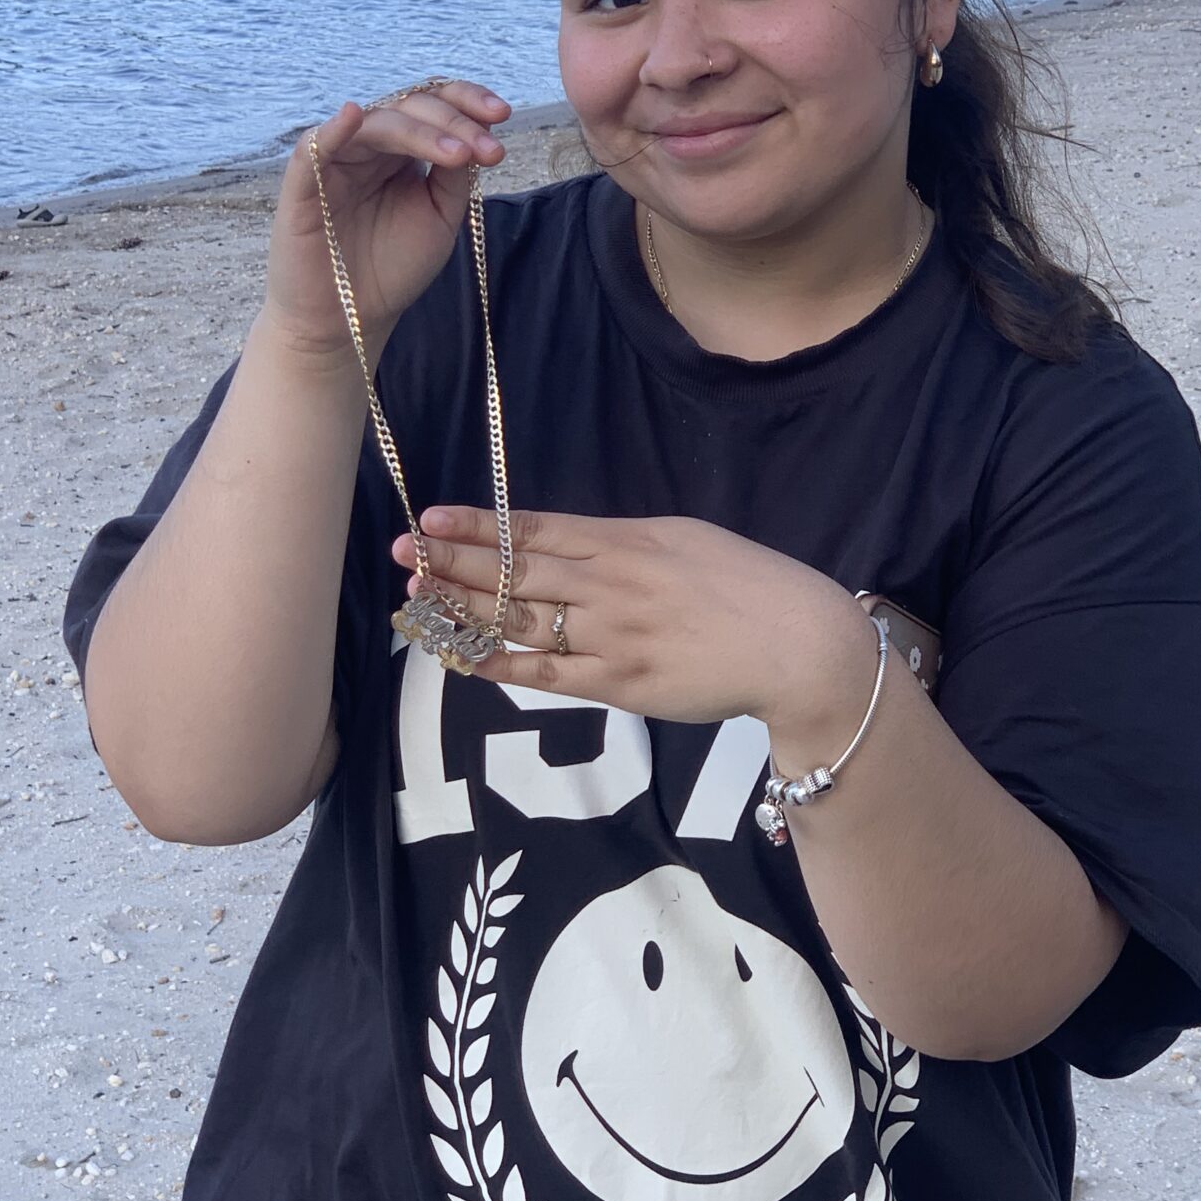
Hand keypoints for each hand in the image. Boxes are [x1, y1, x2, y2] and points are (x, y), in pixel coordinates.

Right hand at [262, 78, 510, 365]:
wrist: (351, 319)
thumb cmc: (394, 268)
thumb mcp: (440, 217)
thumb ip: (454, 176)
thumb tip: (473, 132)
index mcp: (404, 150)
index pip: (435, 108)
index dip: (467, 103)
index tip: (504, 116)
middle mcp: (371, 146)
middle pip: (411, 108)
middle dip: (455, 124)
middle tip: (490, 150)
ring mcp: (337, 160)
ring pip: (376, 123)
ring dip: (419, 132)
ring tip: (458, 155)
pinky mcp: (303, 182)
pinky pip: (315, 146)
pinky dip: (334, 129)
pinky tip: (356, 117)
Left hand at [390, 505, 870, 731]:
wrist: (796, 644)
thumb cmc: (749, 586)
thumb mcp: (687, 539)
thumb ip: (628, 543)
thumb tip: (575, 545)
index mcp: (629, 540)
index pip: (538, 530)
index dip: (479, 525)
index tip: (433, 517)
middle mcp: (613, 583)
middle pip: (517, 572)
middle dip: (454, 563)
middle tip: (404, 554)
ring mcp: (613, 635)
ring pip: (523, 621)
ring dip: (465, 610)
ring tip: (419, 598)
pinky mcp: (621, 683)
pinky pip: (549, 673)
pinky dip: (503, 665)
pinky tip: (463, 658)